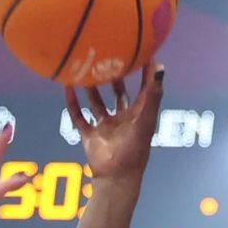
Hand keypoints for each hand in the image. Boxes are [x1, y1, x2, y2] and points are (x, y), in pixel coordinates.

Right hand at [66, 65, 163, 181]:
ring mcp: (105, 127)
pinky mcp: (90, 136)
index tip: (140, 50)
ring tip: (85, 69)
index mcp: (139, 115)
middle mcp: (122, 119)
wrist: (116, 177)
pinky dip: (73, 103)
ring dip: (91, 88)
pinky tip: (67, 88)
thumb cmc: (135, 150)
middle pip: (118, 94)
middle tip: (107, 57)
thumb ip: (153, 93)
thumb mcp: (145, 118)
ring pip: (97, 103)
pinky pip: (79, 117)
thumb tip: (159, 66)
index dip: (143, 71)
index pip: (144, 88)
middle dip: (114, 77)